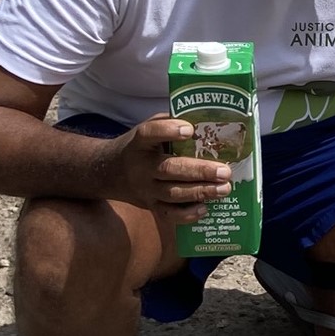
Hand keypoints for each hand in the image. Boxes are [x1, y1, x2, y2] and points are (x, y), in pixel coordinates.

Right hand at [104, 114, 231, 223]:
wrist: (109, 172)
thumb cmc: (141, 147)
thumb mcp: (149, 129)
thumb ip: (171, 123)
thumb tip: (207, 120)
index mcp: (139, 142)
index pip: (149, 134)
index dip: (168, 131)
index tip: (189, 129)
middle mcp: (140, 167)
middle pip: (169, 169)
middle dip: (199, 171)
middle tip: (224, 171)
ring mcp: (145, 189)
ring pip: (173, 194)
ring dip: (201, 192)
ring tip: (225, 189)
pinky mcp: (150, 206)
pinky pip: (168, 214)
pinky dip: (187, 214)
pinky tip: (206, 208)